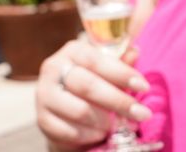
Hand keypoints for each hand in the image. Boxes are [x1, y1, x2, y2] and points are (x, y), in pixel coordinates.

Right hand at [36, 39, 151, 149]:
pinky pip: (68, 130)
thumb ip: (121, 62)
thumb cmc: (95, 83)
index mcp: (73, 51)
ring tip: (115, 124)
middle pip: (88, 86)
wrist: (67, 110)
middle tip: (141, 114)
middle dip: (119, 102)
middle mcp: (54, 69)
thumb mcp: (109, 70)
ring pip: (79, 110)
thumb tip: (134, 52)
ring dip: (103, 121)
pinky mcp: (42, 119)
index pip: (97, 60)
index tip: (144, 87)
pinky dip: (89, 134)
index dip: (122, 73)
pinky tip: (98, 132)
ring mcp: (44, 95)